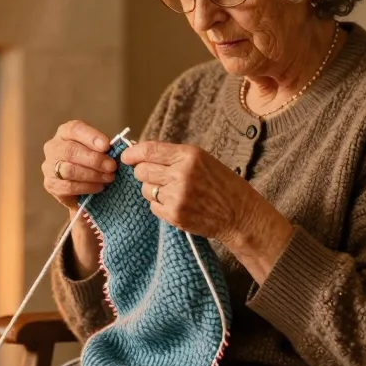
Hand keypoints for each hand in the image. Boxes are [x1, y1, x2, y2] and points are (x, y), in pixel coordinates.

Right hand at [42, 120, 117, 211]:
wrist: (79, 186)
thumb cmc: (92, 161)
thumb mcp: (99, 149)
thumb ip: (107, 147)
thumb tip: (127, 147)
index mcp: (65, 132)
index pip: (75, 129)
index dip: (91, 137)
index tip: (107, 145)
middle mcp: (53, 146)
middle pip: (71, 151)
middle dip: (94, 159)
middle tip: (112, 166)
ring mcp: (49, 166)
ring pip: (69, 170)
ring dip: (92, 175)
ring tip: (108, 178)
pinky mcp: (50, 184)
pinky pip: (68, 186)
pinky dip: (86, 187)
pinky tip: (99, 187)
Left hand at [120, 140, 247, 243]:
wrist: (239, 214)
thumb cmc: (221, 184)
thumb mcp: (201, 160)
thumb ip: (173, 156)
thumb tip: (140, 153)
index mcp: (189, 155)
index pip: (149, 150)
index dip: (133, 154)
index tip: (126, 157)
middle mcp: (181, 174)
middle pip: (142, 171)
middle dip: (143, 173)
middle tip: (156, 176)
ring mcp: (177, 196)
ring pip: (146, 190)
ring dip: (153, 190)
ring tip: (173, 191)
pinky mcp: (175, 215)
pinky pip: (153, 206)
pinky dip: (160, 205)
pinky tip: (178, 204)